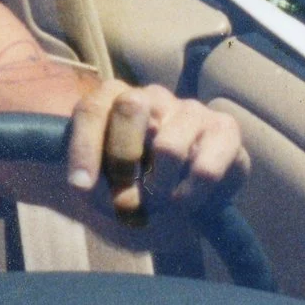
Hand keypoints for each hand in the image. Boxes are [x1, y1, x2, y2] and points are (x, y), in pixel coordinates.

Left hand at [66, 81, 246, 227]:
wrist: (178, 208)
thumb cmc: (131, 190)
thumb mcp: (102, 192)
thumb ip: (96, 188)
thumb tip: (112, 194)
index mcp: (113, 101)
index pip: (92, 110)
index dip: (84, 147)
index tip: (80, 187)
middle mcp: (151, 97)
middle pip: (129, 108)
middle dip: (122, 160)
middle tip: (125, 199)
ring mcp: (190, 110)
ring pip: (169, 147)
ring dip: (159, 189)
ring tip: (159, 205)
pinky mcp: (225, 130)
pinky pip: (206, 168)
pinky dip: (191, 195)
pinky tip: (185, 202)